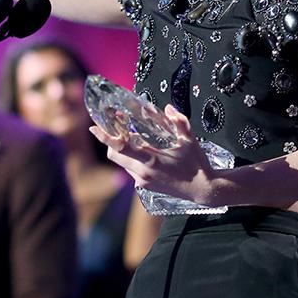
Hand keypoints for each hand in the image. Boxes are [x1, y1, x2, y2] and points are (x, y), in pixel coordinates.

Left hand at [90, 105, 216, 204]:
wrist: (202, 189)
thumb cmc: (197, 164)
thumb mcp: (190, 140)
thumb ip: (179, 121)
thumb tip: (168, 108)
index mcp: (151, 159)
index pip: (120, 146)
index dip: (105, 137)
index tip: (94, 128)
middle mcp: (143, 172)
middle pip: (114, 155)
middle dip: (111, 142)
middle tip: (116, 131)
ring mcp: (143, 181)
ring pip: (122, 163)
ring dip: (123, 151)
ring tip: (134, 141)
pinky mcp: (146, 187)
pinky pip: (131, 171)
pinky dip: (132, 161)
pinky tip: (146, 156)